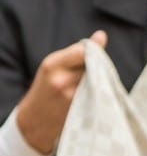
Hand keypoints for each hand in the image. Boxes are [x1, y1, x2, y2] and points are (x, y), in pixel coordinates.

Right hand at [16, 31, 107, 154]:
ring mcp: (72, 95)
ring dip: (103, 77)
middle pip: (94, 65)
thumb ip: (78, 51)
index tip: (95, 54)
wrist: (36, 120)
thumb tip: (101, 35)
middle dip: (99, 65)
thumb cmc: (47, 88)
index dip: (94, 51)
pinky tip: (97, 92)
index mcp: (52, 64)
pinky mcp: (82, 107)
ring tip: (95, 82)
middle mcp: (61, 79)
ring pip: (100, 78)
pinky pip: (100, 92)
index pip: (83, 51)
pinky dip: (102, 90)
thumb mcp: (55, 66)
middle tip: (97, 70)